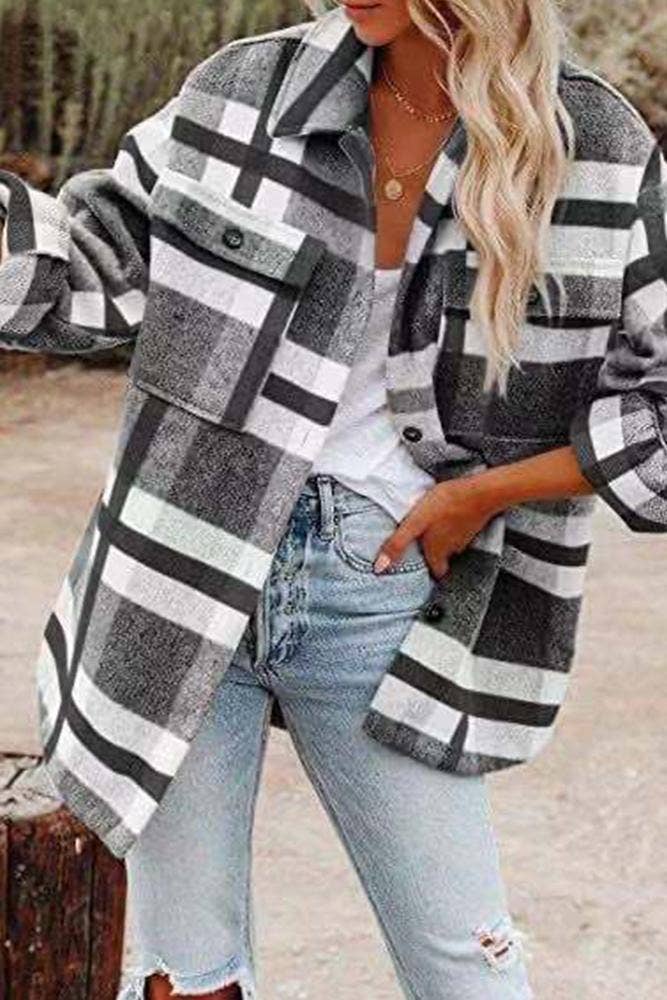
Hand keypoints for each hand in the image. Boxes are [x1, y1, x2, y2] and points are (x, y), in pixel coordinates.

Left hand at [373, 476, 498, 578]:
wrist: (481, 491)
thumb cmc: (445, 505)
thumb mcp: (415, 523)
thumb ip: (398, 544)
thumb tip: (379, 567)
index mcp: (438, 553)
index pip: (435, 573)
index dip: (427, 573)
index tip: (418, 569)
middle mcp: (453, 550)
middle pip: (442, 559)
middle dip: (432, 554)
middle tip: (421, 545)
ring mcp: (465, 537)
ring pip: (451, 545)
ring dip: (442, 539)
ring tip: (431, 528)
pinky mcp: (472, 524)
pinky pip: (459, 531)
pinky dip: (452, 527)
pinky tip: (445, 516)